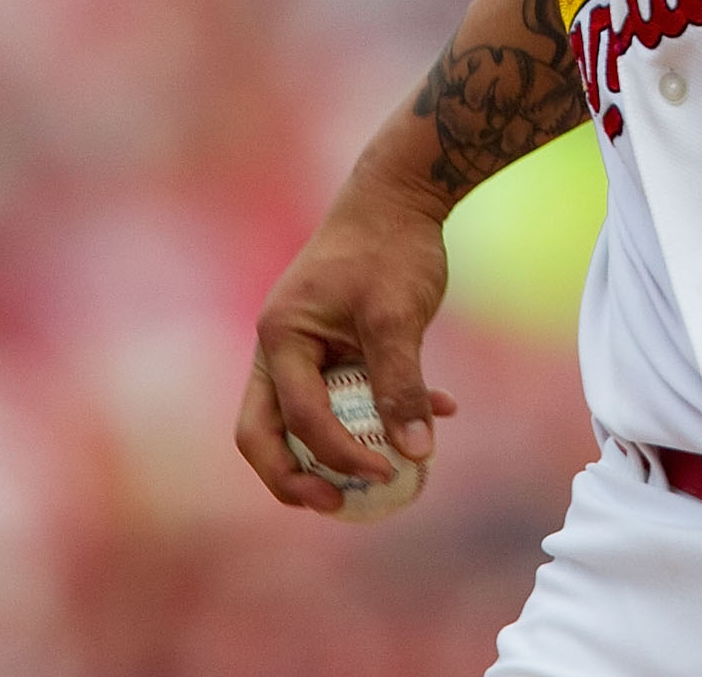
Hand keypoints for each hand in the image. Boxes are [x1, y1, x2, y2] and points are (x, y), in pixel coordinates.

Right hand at [236, 163, 459, 511]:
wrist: (399, 195)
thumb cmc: (392, 247)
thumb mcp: (399, 316)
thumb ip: (403, 384)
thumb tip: (416, 452)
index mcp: (281, 339)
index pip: (299, 418)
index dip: (337, 455)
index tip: (384, 472)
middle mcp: (278, 348)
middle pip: (264, 432)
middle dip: (294, 477)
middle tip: (336, 505)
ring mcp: (299, 348)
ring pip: (300, 420)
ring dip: (335, 451)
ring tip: (381, 479)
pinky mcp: (329, 345)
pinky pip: (342, 394)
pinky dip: (378, 409)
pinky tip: (437, 413)